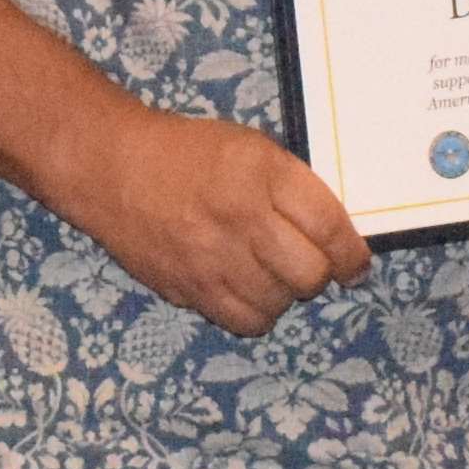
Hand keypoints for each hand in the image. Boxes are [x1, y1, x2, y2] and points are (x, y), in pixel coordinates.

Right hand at [51, 103, 369, 335]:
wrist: (112, 167)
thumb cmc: (188, 153)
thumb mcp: (250, 147)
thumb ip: (293, 187)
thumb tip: (336, 237)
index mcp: (261, 173)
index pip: (328, 226)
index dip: (352, 254)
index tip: (356, 264)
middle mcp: (239, 218)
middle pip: (308, 273)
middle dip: (320, 274)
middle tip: (311, 265)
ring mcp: (211, 258)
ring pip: (278, 303)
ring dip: (285, 293)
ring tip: (272, 273)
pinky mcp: (187, 288)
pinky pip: (243, 321)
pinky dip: (256, 313)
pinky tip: (248, 291)